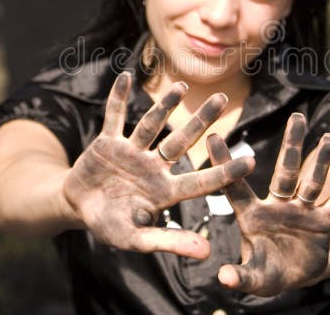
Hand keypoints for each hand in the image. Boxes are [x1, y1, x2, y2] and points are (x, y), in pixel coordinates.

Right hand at [62, 72, 253, 258]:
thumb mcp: (137, 240)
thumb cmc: (110, 225)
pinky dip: (118, 98)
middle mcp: (153, 167)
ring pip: (151, 125)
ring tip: (181, 87)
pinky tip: (127, 77)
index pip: (201, 181)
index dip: (225, 172)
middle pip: (181, 141)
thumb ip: (170, 242)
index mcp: (164, 191)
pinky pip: (114, 116)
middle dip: (200, 121)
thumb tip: (208, 253)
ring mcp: (131, 152)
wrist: (77, 208)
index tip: (251, 161)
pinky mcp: (108, 142)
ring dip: (164, 105)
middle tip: (223, 99)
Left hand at [207, 113, 329, 295]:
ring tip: (329, 138)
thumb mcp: (252, 277)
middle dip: (291, 145)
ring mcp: (302, 211)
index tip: (213, 136)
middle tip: (297, 117)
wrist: (292, 275)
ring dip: (323, 161)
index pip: (236, 186)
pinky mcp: (322, 222)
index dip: (225, 163)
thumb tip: (223, 279)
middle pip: (285, 171)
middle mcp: (278, 205)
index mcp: (252, 214)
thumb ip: (240, 276)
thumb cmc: (265, 271)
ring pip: (313, 182)